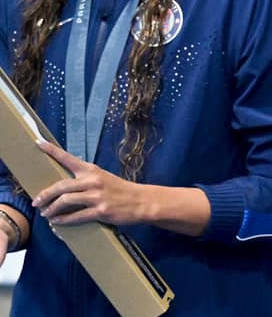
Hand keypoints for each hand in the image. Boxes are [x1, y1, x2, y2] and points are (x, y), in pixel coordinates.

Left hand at [33, 141, 148, 226]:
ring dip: (52, 209)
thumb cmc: (120, 190)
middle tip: (36, 202)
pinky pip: (76, 216)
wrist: (141, 201)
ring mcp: (97, 196)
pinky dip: (63, 220)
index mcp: (92, 170)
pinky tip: (57, 222)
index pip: (68, 158)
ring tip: (46, 214)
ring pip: (66, 201)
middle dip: (45, 195)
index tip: (38, 143)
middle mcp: (93, 181)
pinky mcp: (101, 211)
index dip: (52, 150)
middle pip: (61, 186)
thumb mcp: (103, 178)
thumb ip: (85, 181)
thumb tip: (63, 189)